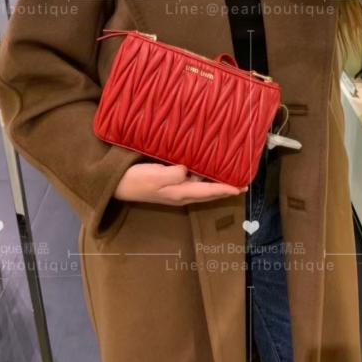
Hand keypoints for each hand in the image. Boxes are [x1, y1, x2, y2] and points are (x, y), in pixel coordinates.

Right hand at [114, 163, 244, 205]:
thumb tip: (188, 169)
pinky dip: (205, 177)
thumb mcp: (154, 176)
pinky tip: (209, 169)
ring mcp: (177, 190)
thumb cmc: (136, 180)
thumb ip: (173, 174)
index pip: (208, 191)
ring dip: (216, 183)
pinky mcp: (171, 184)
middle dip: (225, 189)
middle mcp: (182, 193)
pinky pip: (194, 182)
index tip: (241, 188)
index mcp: (180, 192)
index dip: (225, 189)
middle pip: (209, 192)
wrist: (118, 185)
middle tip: (243, 184)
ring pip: (203, 188)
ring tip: (231, 176)